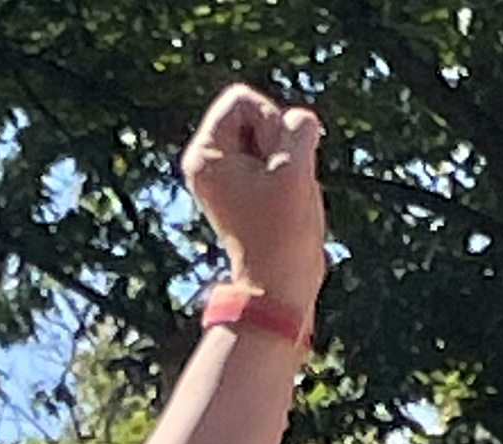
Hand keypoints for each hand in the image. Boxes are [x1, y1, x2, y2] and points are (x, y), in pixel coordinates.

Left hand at [184, 84, 326, 310]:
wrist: (278, 285)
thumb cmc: (281, 233)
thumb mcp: (295, 168)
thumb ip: (298, 126)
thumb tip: (297, 124)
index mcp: (204, 157)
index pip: (240, 99)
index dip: (268, 119)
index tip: (273, 159)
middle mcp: (208, 163)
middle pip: (255, 113)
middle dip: (279, 138)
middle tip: (278, 181)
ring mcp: (227, 176)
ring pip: (271, 134)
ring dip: (288, 156)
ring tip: (282, 194)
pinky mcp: (247, 188)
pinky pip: (278, 155)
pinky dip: (289, 169)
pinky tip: (286, 199)